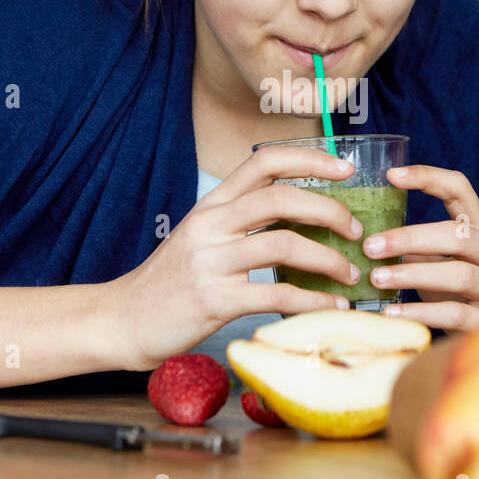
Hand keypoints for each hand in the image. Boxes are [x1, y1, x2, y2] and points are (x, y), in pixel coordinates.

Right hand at [116, 145, 363, 369]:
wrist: (122, 320)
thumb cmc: (171, 281)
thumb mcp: (201, 237)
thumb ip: (241, 220)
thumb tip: (302, 214)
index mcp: (212, 205)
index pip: (264, 160)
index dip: (310, 158)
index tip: (346, 169)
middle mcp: (211, 226)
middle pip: (282, 198)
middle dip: (330, 210)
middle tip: (356, 230)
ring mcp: (211, 262)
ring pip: (285, 244)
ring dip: (329, 260)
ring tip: (349, 274)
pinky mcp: (215, 300)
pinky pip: (277, 294)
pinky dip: (313, 301)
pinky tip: (332, 308)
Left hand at [362, 164, 478, 331]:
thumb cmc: (468, 296)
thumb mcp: (450, 264)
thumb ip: (421, 249)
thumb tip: (372, 240)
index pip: (461, 190)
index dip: (428, 177)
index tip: (392, 175)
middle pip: (457, 235)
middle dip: (410, 238)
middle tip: (371, 246)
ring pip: (459, 274)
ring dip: (412, 274)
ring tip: (377, 278)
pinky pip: (454, 313)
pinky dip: (420, 312)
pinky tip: (392, 313)